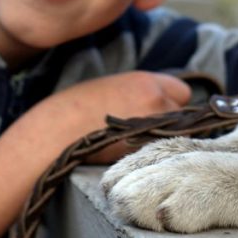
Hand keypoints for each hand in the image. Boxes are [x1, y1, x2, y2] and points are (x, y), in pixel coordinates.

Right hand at [28, 72, 191, 159]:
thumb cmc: (72, 109)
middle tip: (147, 130)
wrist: (53, 135)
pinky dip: (155, 154)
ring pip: (178, 136)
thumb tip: (154, 101)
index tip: (161, 110)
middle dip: (172, 121)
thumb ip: (137, 91)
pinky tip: (134, 155)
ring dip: (165, 139)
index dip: (172, 101)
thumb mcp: (109, 86)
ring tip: (136, 143)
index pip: (183, 91)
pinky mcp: (147, 153)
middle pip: (184, 115)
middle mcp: (157, 102)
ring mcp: (155, 129)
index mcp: (146, 82)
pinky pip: (164, 154)